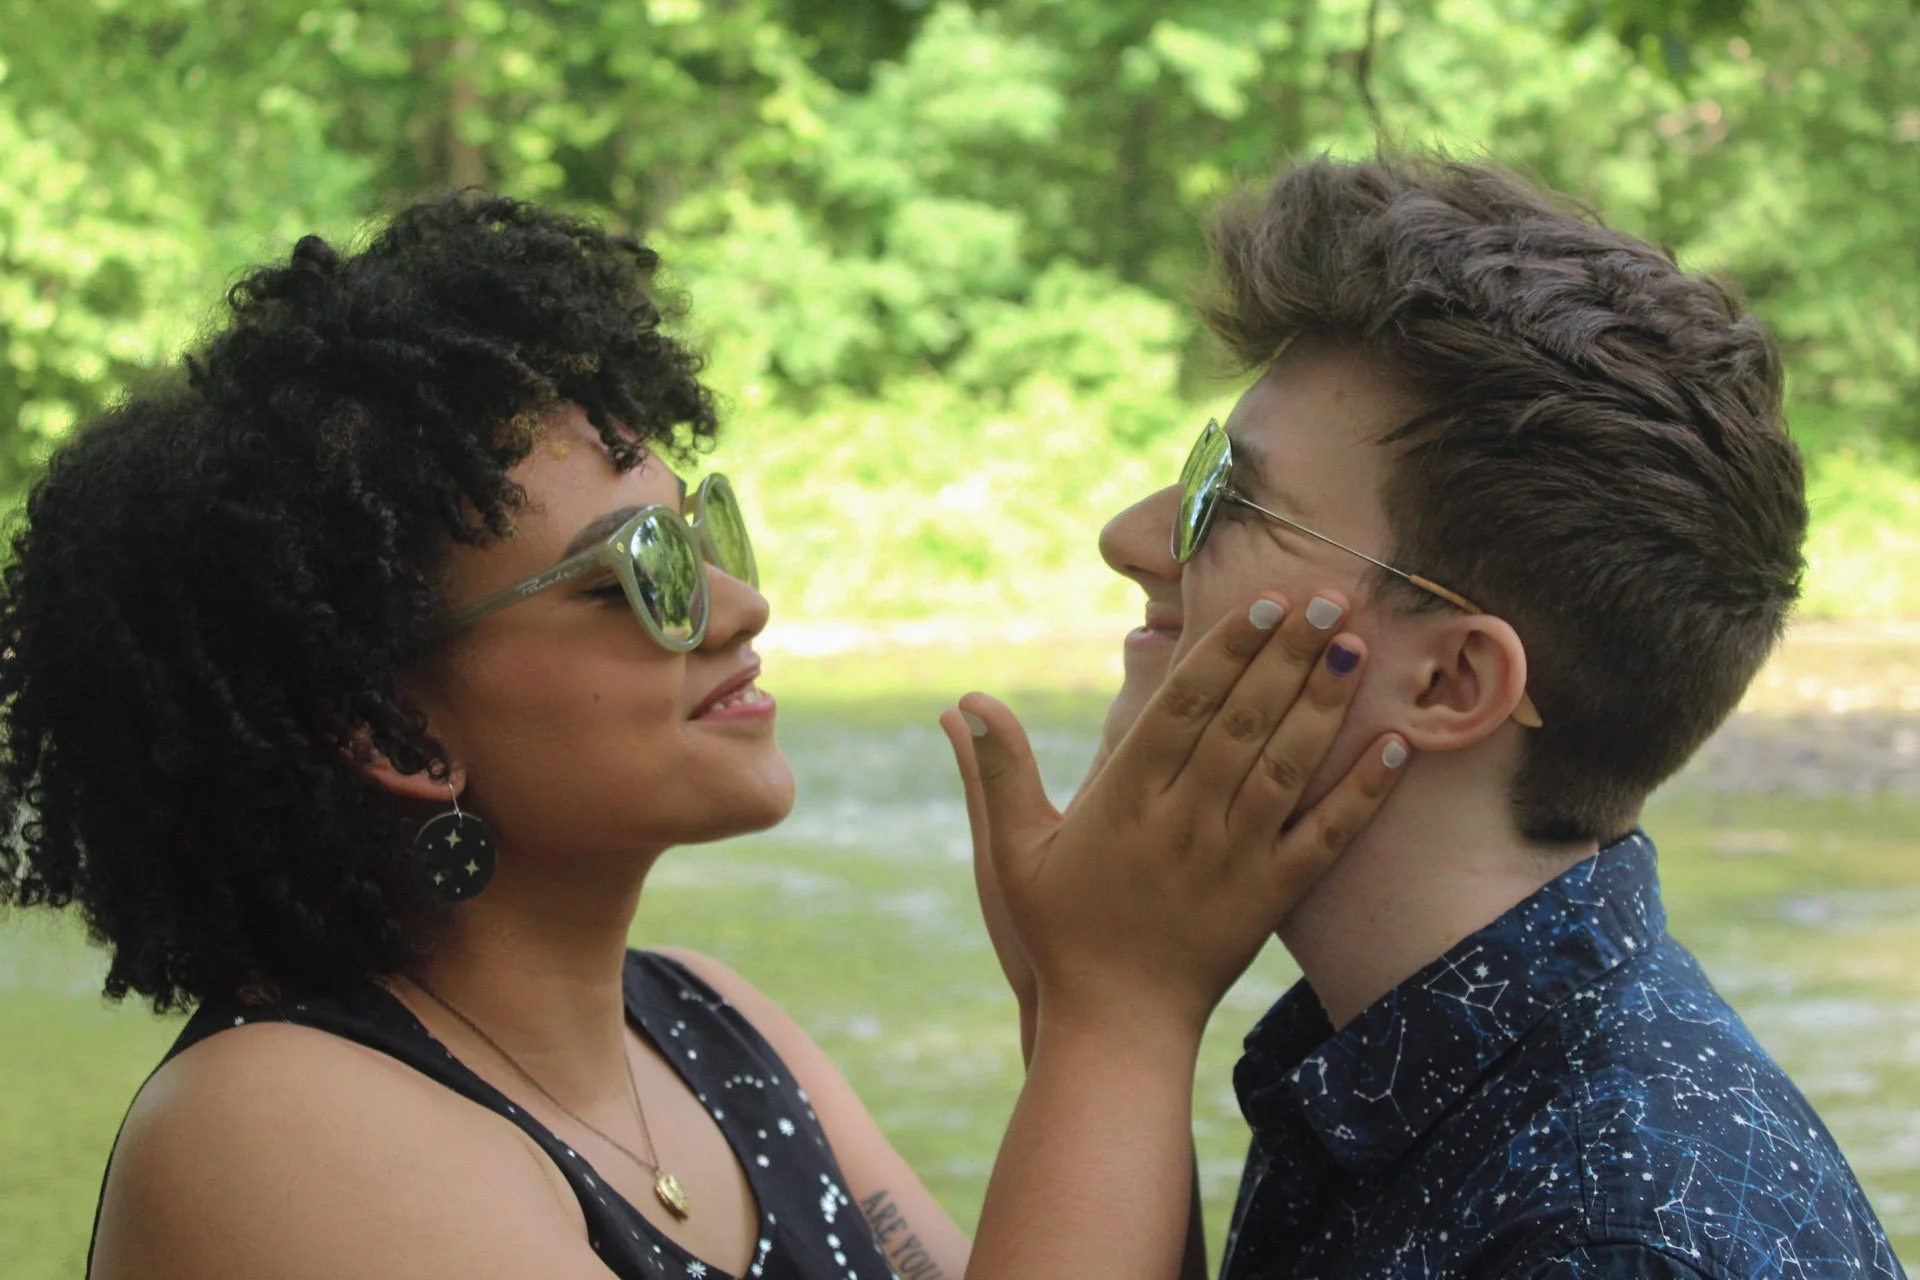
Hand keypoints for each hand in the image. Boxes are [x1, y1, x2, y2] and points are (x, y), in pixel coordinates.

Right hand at [942, 592, 1407, 1041]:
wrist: (1115, 1026)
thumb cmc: (1059, 933)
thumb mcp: (1012, 851)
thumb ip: (995, 772)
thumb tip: (965, 702)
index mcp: (1126, 799)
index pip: (1185, 707)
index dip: (1228, 649)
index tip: (1263, 603)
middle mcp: (1186, 820)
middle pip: (1245, 723)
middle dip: (1289, 656)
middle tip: (1330, 598)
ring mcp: (1235, 859)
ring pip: (1288, 768)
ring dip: (1325, 705)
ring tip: (1358, 649)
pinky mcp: (1272, 898)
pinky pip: (1326, 838)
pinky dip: (1363, 794)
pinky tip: (1395, 747)